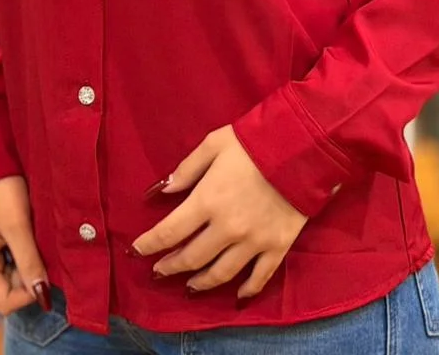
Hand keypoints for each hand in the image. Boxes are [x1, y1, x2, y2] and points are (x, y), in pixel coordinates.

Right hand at [0, 175, 50, 315]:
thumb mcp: (18, 225)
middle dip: (28, 275)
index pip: (4, 301)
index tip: (47, 271)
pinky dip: (19, 255)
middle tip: (39, 246)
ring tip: (32, 237)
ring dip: (25, 264)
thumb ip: (29, 261)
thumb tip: (42, 295)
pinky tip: (25, 235)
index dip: (29, 294)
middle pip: (6, 290)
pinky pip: (5, 263)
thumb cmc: (1, 189)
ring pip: (8, 277)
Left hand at [132, 125, 308, 300]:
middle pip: (192, 257)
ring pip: (221, 273)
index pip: (169, 231)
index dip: (149, 244)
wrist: (302, 147)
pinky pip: (259, 278)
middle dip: (170, 266)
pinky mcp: (277, 247)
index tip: (136, 251)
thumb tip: (162, 190)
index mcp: (207, 200)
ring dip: (200, 282)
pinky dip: (246, 291)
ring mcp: (253, 242)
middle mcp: (227, 228)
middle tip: (159, 271)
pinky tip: (236, 297)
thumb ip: (187, 169)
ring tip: (189, 286)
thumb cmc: (254, 141)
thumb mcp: (213, 144)